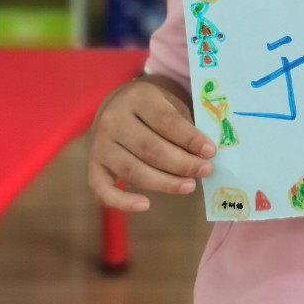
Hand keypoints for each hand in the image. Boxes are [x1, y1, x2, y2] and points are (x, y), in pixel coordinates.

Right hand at [88, 75, 215, 211]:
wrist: (117, 106)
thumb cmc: (153, 109)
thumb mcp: (170, 105)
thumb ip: (185, 128)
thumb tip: (205, 156)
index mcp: (137, 97)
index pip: (166, 121)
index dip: (190, 138)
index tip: (210, 151)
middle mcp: (113, 119)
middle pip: (150, 148)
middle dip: (182, 163)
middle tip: (206, 170)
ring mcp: (99, 144)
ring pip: (133, 170)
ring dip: (164, 183)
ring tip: (189, 186)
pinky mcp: (93, 166)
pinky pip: (103, 190)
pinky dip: (122, 202)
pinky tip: (145, 205)